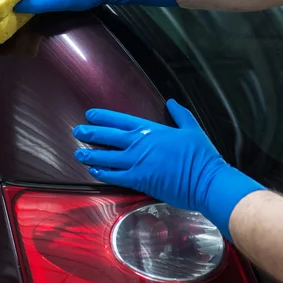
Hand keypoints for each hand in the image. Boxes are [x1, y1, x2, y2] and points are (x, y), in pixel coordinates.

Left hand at [73, 99, 264, 239]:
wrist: (206, 180)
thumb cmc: (201, 155)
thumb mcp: (191, 128)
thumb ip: (179, 114)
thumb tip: (171, 102)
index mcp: (151, 130)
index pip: (120, 120)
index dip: (103, 117)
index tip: (90, 115)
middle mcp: (140, 144)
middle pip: (108, 137)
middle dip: (90, 133)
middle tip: (77, 131)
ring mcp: (138, 163)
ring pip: (107, 158)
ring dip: (91, 155)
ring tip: (78, 154)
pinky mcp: (139, 180)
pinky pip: (115, 176)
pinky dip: (103, 173)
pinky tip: (94, 172)